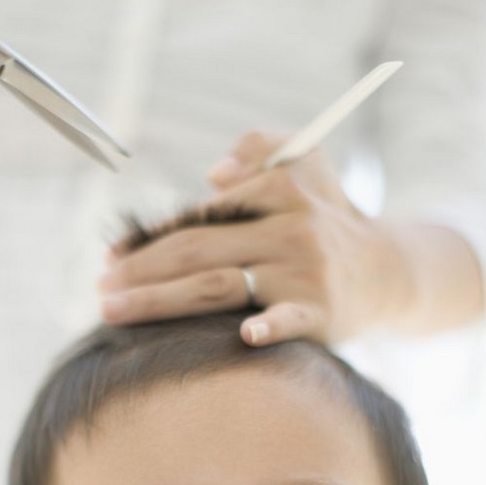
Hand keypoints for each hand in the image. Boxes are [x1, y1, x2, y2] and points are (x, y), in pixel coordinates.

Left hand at [99, 131, 412, 346]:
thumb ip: (260, 147)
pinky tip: (245, 337)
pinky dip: (271, 328)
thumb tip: (215, 174)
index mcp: (278, 189)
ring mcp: (305, 273)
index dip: (149, 238)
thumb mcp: (306, 159)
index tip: (110, 261)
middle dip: (140, 271)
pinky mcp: (322, 313)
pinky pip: (291, 321)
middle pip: (198, 251)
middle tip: (99, 291)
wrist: (386, 269)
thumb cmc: (326, 215)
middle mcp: (290, 228)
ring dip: (160, 301)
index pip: (199, 217)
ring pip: (218, 287)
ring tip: (113, 314)